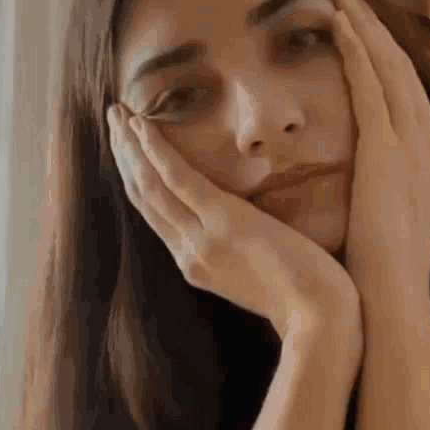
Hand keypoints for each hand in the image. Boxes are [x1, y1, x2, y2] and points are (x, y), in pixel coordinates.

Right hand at [107, 105, 360, 339]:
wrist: (318, 317)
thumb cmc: (298, 300)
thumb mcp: (253, 282)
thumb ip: (233, 259)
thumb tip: (234, 236)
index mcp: (195, 266)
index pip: (156, 218)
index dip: (138, 181)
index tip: (128, 153)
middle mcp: (188, 254)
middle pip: (144, 199)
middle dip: (124, 157)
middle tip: (112, 120)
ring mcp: (202, 239)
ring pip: (151, 186)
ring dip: (130, 146)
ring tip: (116, 112)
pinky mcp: (224, 222)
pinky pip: (179, 180)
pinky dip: (157, 151)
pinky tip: (142, 126)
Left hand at [331, 0, 429, 294]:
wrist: (392, 295)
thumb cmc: (381, 265)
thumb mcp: (387, 213)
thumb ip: (380, 183)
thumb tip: (356, 175)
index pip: (407, 92)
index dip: (385, 56)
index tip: (362, 31)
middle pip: (403, 68)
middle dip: (376, 29)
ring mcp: (414, 145)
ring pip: (389, 68)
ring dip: (364, 28)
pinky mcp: (389, 151)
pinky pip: (372, 87)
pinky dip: (356, 52)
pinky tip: (337, 25)